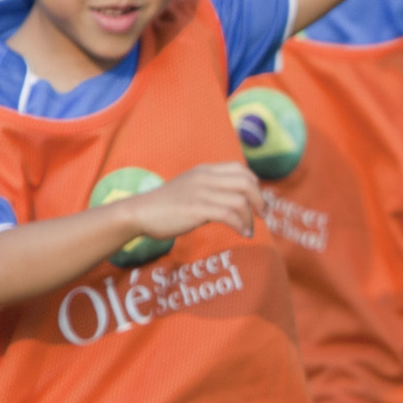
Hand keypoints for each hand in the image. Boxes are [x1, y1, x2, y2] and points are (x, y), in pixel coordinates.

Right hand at [113, 160, 264, 244]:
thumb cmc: (165, 206)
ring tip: (250, 230)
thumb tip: (235, 202)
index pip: (241, 169)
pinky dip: (242, 225)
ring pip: (241, 200)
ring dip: (251, 218)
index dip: (255, 185)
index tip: (257, 202)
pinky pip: (230, 215)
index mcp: (205, 170)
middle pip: (247, 182)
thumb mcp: (190, 188)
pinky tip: (243, 234)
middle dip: (260, 200)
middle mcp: (205, 178)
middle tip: (262, 216)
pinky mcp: (197, 209)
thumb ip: (211, 189)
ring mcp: (201, 192)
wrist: (139, 213)